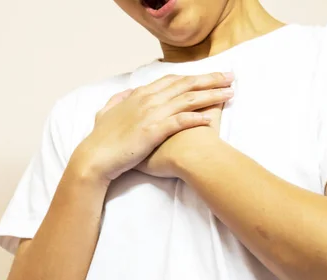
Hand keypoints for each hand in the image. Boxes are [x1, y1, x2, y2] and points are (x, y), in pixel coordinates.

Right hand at [72, 72, 234, 183]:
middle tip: (231, 77)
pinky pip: (180, 121)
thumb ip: (118, 100)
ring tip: (230, 93)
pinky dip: (196, 118)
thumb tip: (126, 93)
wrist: (95, 157)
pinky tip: (212, 119)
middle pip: (186, 85)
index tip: (209, 76)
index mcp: (139, 94)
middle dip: (210, 79)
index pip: (172, 80)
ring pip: (188, 100)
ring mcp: (151, 114)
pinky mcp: (153, 131)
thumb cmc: (101, 139)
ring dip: (211, 95)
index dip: (192, 76)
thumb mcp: (106, 112)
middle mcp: (148, 100)